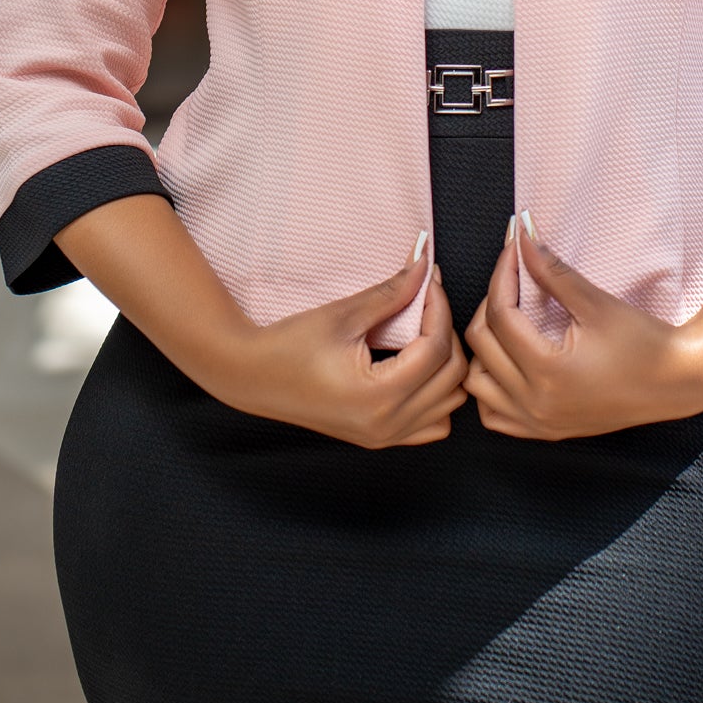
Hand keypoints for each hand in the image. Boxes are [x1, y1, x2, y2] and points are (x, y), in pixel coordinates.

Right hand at [225, 243, 469, 447]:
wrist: (251, 377)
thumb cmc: (289, 345)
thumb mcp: (344, 314)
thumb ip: (392, 292)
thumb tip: (424, 264)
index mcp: (379, 396)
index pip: (435, 349)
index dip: (439, 308)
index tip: (428, 280)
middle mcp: (387, 425)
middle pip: (451, 378)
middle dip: (445, 333)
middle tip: (426, 302)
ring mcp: (384, 437)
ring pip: (449, 406)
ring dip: (446, 367)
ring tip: (424, 334)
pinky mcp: (378, 438)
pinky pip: (430, 424)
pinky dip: (435, 395)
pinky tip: (416, 367)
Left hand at [463, 216, 702, 440]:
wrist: (677, 383)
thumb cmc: (643, 342)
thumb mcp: (596, 302)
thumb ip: (552, 271)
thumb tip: (522, 235)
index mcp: (548, 372)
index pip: (501, 316)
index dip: (502, 275)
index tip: (514, 248)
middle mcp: (536, 403)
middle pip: (482, 347)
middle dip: (490, 304)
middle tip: (513, 279)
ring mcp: (539, 423)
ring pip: (478, 386)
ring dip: (483, 351)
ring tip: (506, 322)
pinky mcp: (546, 431)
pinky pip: (495, 416)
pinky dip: (491, 389)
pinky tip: (507, 363)